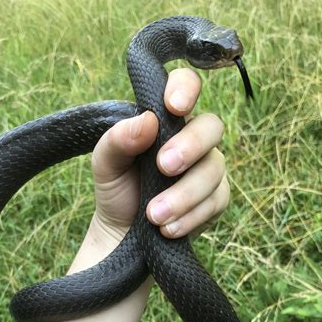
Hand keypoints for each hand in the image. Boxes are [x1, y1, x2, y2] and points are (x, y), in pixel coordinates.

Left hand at [91, 68, 229, 241]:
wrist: (121, 234)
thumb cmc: (116, 190)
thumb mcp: (105, 164)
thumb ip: (118, 140)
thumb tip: (147, 121)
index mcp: (166, 120)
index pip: (185, 86)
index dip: (186, 88)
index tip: (173, 106)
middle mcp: (193, 139)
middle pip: (212, 126)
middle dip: (190, 146)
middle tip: (163, 167)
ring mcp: (208, 169)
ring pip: (214, 169)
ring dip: (184, 194)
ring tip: (155, 215)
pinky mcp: (215, 200)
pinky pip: (216, 201)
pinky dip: (191, 216)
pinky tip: (169, 229)